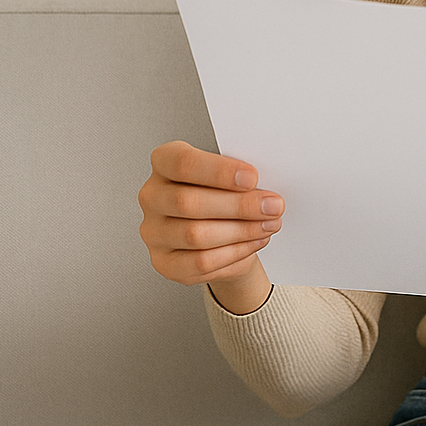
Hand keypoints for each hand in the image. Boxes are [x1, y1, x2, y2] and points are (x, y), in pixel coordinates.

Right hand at [138, 140, 282, 312]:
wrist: (220, 229)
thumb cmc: (225, 192)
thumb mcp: (231, 175)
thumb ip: (240, 178)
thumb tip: (265, 192)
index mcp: (164, 162)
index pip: (181, 163)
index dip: (218, 171)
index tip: (252, 177)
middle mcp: (152, 196)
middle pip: (188, 202)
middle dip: (238, 205)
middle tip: (273, 206)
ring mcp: (154, 232)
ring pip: (195, 235)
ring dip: (241, 230)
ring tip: (269, 224)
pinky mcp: (164, 262)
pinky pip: (200, 262)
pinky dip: (234, 253)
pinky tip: (254, 241)